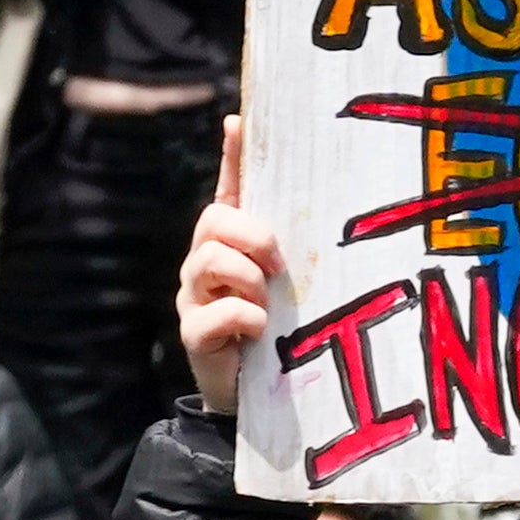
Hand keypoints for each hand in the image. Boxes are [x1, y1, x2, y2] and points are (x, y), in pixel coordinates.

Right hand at [179, 122, 275, 413]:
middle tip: (278, 266)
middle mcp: (204, 260)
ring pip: (210, 260)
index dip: (233, 156)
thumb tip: (326, 209)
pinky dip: (244, 317)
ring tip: (267, 305)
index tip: (240, 121)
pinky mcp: (194, 334)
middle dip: (252, 236)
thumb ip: (297, 253)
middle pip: (214, 220)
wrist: (254, 397)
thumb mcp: (293, 289)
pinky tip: (258, 331)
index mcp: (231, 243)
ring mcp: (194, 296)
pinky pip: (216, 312)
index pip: (229, 188)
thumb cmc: (279, 334)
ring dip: (248, 280)